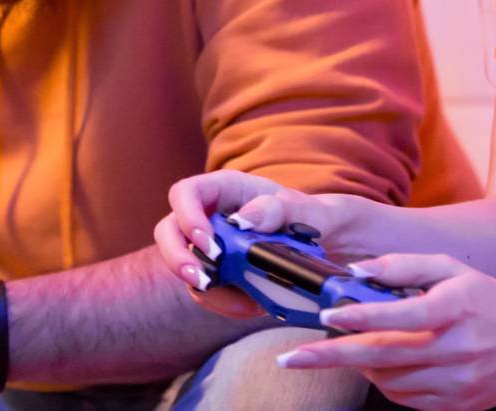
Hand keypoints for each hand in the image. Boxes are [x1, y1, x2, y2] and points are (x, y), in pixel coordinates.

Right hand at [154, 170, 348, 319]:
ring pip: (183, 266)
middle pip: (168, 231)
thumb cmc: (314, 217)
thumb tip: (243, 219)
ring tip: (242, 305)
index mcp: (225, 189)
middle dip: (177, 258)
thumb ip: (280, 209)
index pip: (185, 193)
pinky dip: (224, 303)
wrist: (327, 245)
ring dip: (204, 289)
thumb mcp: (306, 209)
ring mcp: (209, 246)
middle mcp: (209, 215)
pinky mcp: (217, 273)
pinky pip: (205, 291)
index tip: (209, 244)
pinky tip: (253, 307)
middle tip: (202, 281)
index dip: (187, 217)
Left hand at [276, 254, 495, 410]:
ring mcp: (459, 383)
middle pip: (383, 357)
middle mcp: (457, 349)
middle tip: (291, 358)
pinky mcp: (459, 406)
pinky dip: (387, 383)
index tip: (326, 317)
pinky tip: (383, 366)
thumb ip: (402, 266)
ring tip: (350, 349)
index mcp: (455, 309)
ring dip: (361, 367)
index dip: (359, 318)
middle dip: (331, 357)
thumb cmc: (487, 297)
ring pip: (390, 382)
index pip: (398, 317)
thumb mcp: (450, 268)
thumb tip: (355, 272)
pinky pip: (408, 401)